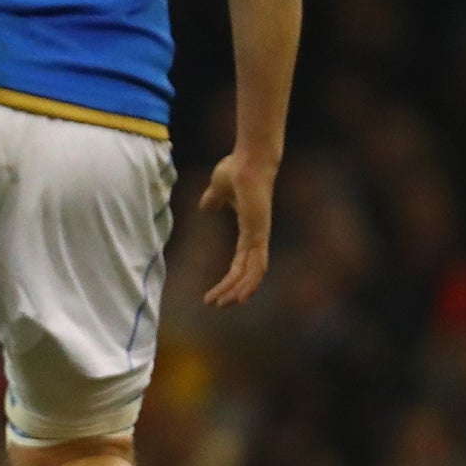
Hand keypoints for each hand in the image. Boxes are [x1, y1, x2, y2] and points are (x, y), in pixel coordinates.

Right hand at [199, 151, 277, 305]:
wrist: (249, 161)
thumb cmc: (236, 169)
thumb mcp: (218, 188)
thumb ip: (213, 199)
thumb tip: (206, 207)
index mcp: (249, 229)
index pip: (241, 261)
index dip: (230, 278)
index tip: (214, 291)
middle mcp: (256, 237)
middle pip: (246, 273)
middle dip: (231, 290)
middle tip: (215, 304)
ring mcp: (259, 236)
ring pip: (252, 274)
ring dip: (238, 291)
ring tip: (221, 304)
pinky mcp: (259, 233)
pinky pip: (256, 264)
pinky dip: (248, 281)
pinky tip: (238, 294)